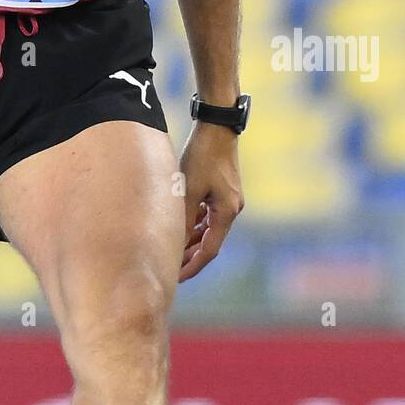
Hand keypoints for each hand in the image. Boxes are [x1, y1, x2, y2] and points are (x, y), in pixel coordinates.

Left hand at [178, 121, 243, 282]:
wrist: (216, 127)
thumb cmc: (202, 155)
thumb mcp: (188, 188)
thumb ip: (183, 217)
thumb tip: (174, 242)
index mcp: (226, 212)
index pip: (209, 250)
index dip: (192, 266)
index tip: (176, 278)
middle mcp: (232, 209)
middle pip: (211, 242)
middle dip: (192, 256)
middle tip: (172, 270)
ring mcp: (229, 199)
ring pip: (210, 228)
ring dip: (193, 240)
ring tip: (175, 251)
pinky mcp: (223, 190)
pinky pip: (209, 214)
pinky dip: (197, 223)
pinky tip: (184, 226)